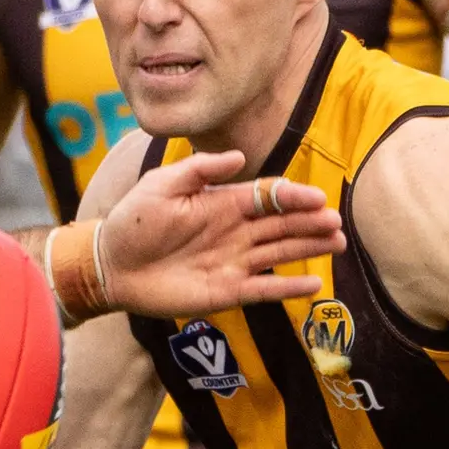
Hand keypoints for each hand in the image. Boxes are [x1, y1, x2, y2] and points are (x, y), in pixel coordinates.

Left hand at [90, 146, 343, 319]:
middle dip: (311, 223)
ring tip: (338, 244)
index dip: (294, 197)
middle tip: (337, 223)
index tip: (318, 199)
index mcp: (223, 203)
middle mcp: (235, 231)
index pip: (268, 197)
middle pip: (282, 225)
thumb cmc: (132, 222)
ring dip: (309, 249)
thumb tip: (240, 157)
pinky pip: (263, 289)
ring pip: (280, 253)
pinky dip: (288, 288)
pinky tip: (315, 284)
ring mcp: (233, 262)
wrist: (110, 265)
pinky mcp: (226, 291)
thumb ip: (200, 170)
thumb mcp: (162, 185)